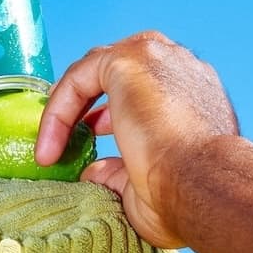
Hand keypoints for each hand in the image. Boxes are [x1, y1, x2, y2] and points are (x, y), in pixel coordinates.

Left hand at [35, 31, 238, 246]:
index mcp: (194, 93)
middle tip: (65, 137)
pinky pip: (79, 77)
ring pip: (94, 72)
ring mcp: (156, 56)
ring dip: (67, 109)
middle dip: (86, 103)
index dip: (110, 111)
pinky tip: (50, 145)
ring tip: (49, 147)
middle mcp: (180, 66)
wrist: (203, 187)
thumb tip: (94, 172)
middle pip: (117, 71)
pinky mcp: (129, 58)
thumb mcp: (149, 184)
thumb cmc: (188, 196)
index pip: (144, 87)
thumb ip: (120, 172)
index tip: (90, 140)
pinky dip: (59, 111)